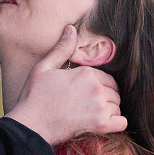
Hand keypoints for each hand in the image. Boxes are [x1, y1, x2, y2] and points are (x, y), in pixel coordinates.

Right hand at [4, 25, 124, 146]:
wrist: (31, 124)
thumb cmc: (35, 96)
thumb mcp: (44, 68)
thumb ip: (62, 49)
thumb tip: (71, 29)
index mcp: (86, 73)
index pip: (107, 78)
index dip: (99, 85)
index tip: (88, 92)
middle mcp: (96, 88)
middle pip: (114, 92)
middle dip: (105, 97)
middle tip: (90, 104)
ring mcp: (100, 107)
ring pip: (117, 106)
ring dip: (109, 110)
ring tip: (93, 113)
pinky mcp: (100, 125)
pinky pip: (121, 122)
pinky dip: (116, 123)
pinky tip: (104, 123)